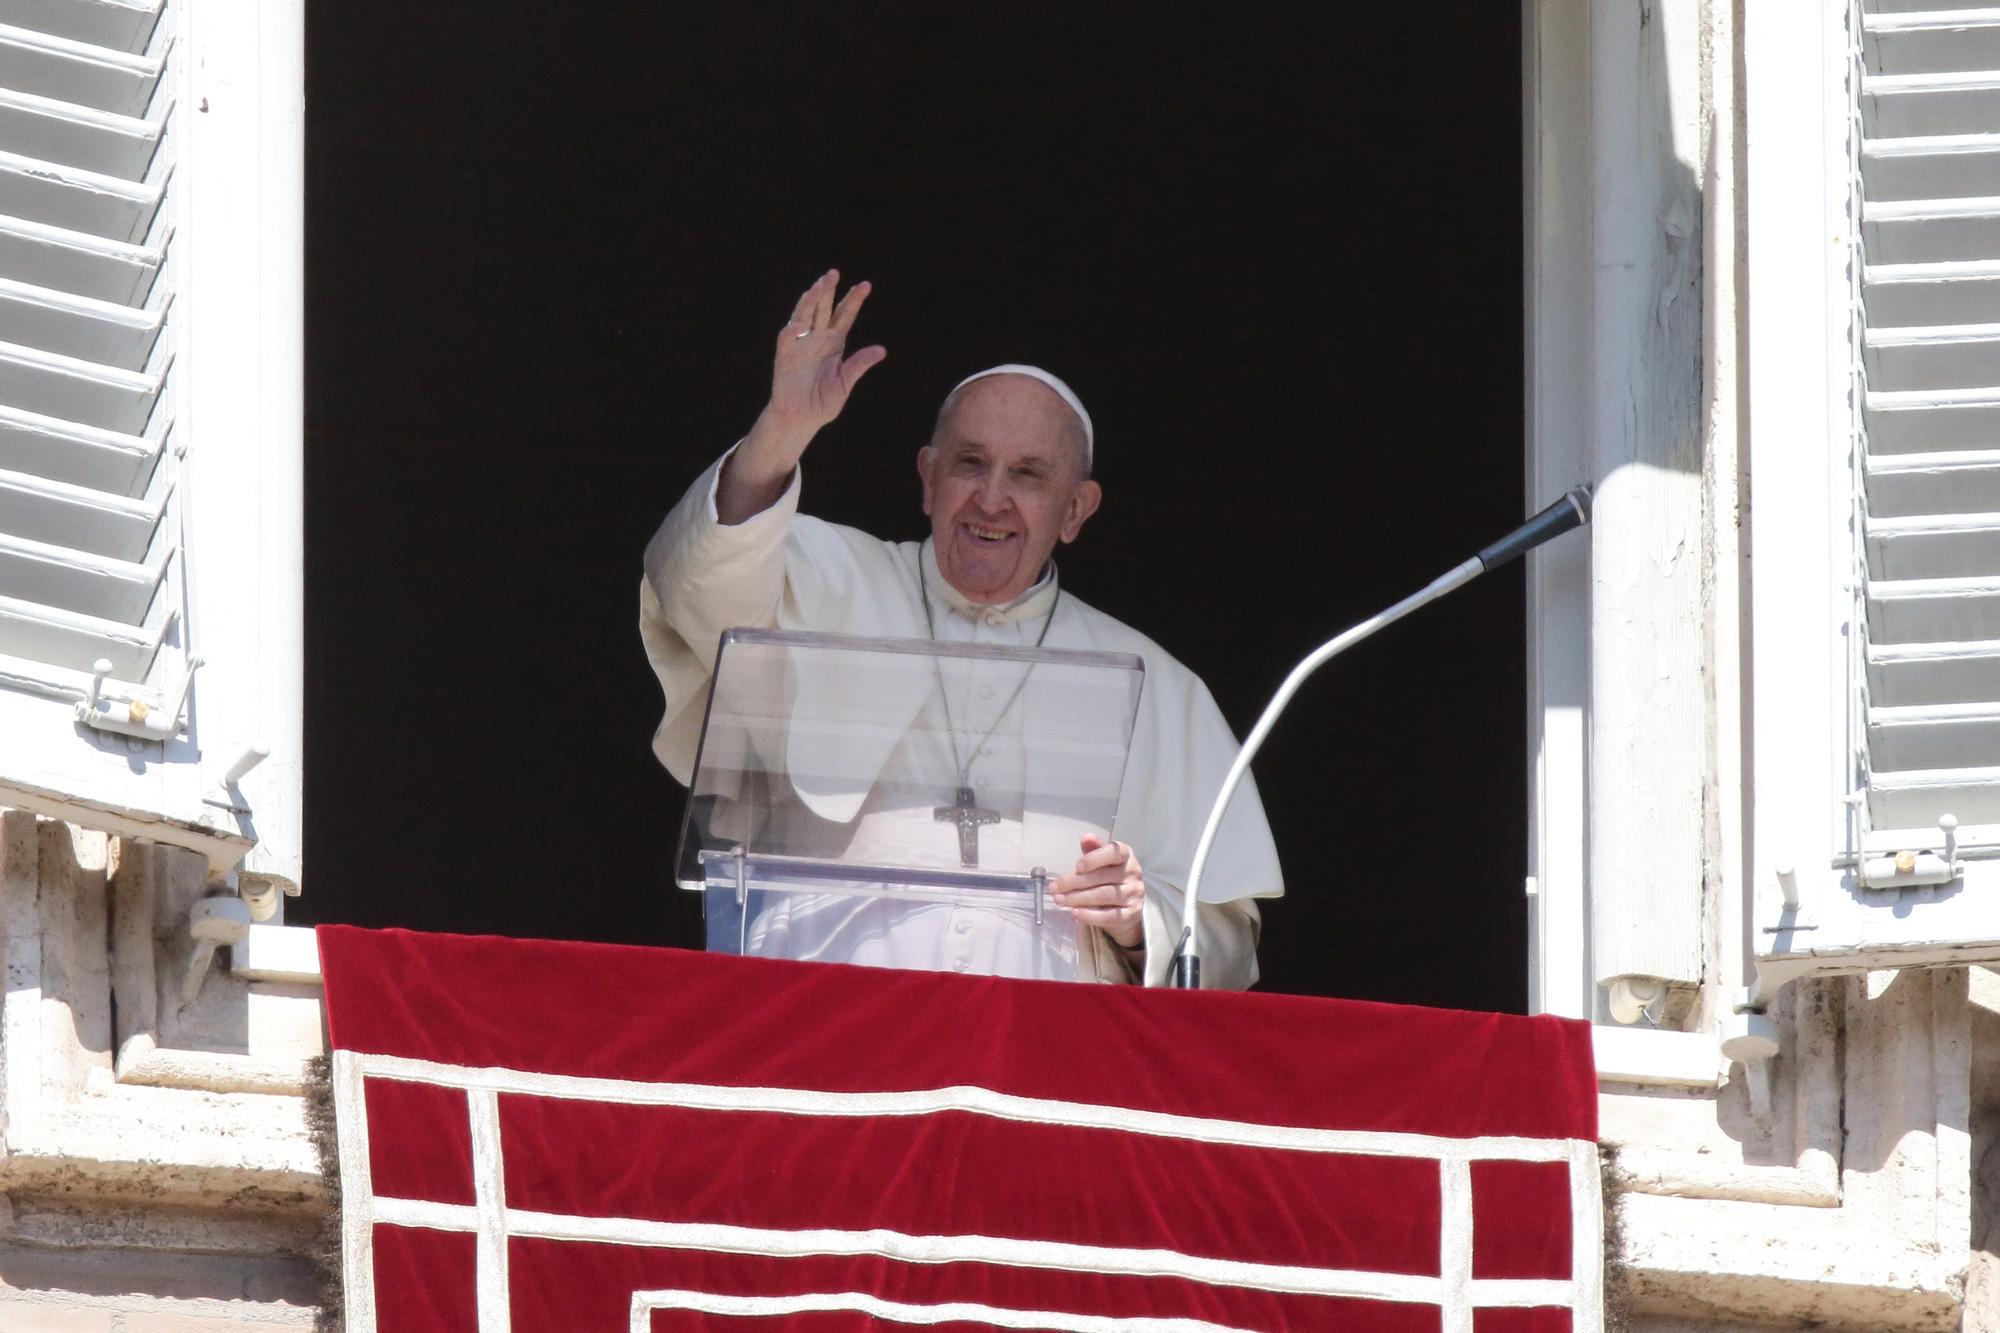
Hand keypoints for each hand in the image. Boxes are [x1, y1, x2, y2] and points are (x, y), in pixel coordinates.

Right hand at [718, 270, 885, 523]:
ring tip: (818, 285)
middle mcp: (817, 339)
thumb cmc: (823, 403)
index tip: (865, 285)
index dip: (853, 300)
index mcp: (835, 344)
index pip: (844, 316)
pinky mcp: (785, 355)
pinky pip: (788, 337)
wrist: (800, 419)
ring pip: (804, 315)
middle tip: (834, 273)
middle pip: (823, 309)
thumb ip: (859, 365)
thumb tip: (882, 350)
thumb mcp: (845, 384)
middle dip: (828, 291)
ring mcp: (800, 345)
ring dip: (810, 300)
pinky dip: (793, 329)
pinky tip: (800, 323)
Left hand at [1053, 834, 1145, 950]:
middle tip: (1055, 887)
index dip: (1095, 859)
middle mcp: (1133, 873)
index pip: (1114, 852)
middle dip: (1075, 882)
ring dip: (1079, 898)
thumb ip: (1094, 849)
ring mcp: (1133, 894)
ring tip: (1060, 900)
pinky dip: (1091, 915)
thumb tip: (1086, 838)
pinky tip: (1075, 913)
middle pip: (1103, 877)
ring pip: (1104, 895)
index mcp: (1126, 856)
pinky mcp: (1131, 914)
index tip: (1077, 866)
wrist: (1128, 905)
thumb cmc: (1110, 878)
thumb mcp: (1102, 860)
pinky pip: (1110, 916)